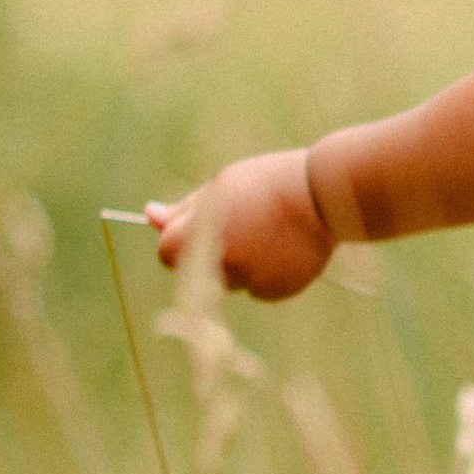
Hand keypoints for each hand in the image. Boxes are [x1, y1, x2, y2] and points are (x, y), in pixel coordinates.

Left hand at [147, 151, 333, 299]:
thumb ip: (183, 210)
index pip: (166, 253)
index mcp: (202, 235)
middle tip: (239, 224)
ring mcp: (253, 281)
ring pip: (231, 281)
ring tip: (268, 232)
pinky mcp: (278, 292)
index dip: (178, 239)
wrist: (326, 196)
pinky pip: (259, 288)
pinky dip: (266, 273)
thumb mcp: (220, 187)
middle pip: (198, 272)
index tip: (196, 227)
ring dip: (239, 264)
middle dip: (209, 253)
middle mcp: (223, 264)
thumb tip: (148, 216)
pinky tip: (284, 247)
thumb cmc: (266, 182)